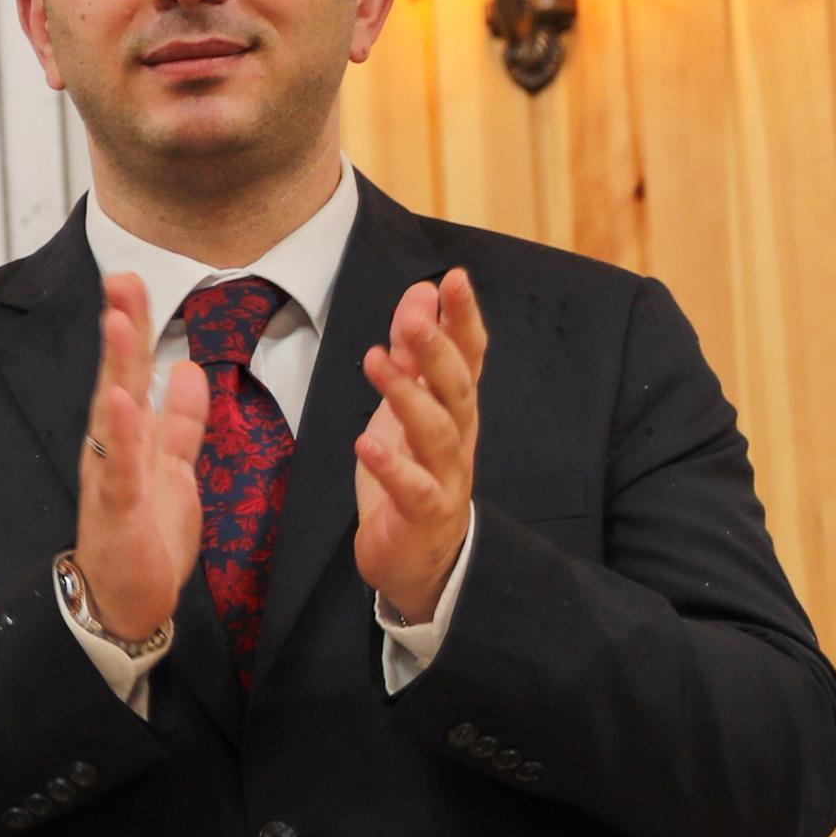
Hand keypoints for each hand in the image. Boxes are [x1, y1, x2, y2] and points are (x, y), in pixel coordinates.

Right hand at [71, 274, 207, 643]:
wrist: (126, 600)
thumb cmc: (146, 537)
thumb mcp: (174, 468)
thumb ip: (182, 421)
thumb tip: (190, 368)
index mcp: (129, 435)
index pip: (133, 369)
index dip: (134, 324)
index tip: (131, 279)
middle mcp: (113, 447)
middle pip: (119, 375)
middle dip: (122, 325)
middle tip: (121, 277)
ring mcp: (112, 474)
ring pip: (113, 409)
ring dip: (116, 364)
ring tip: (118, 321)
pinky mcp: (119, 507)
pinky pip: (121, 465)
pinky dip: (122, 432)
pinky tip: (122, 401)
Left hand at [350, 269, 485, 624]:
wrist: (420, 559)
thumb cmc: (413, 474)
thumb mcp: (408, 408)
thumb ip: (414, 355)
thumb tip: (421, 294)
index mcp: (456, 409)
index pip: (469, 356)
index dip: (464, 318)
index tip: (454, 277)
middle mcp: (459, 438)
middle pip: (457, 388)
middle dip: (438, 349)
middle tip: (414, 314)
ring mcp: (446, 477)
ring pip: (438, 433)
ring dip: (408, 396)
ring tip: (376, 361)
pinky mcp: (423, 515)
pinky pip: (413, 489)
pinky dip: (392, 466)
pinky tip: (366, 443)